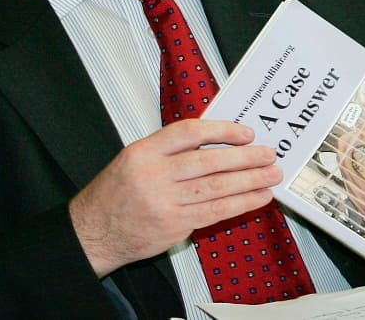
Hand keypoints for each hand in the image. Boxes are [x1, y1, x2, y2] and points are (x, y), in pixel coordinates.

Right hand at [68, 120, 280, 276]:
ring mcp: (165, 201)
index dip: (222, 130)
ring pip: (216, 187)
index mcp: (144, 151)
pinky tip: (258, 197)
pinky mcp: (174, 224)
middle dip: (245, 157)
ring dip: (250, 180)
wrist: (93, 233)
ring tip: (271, 174)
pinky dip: (241, 203)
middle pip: (209, 161)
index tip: (245, 133)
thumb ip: (170, 150)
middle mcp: (154, 175)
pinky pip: (215, 211)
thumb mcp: (135, 159)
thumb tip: (217, 141)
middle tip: (269, 154)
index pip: (189, 133)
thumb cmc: (117, 194)